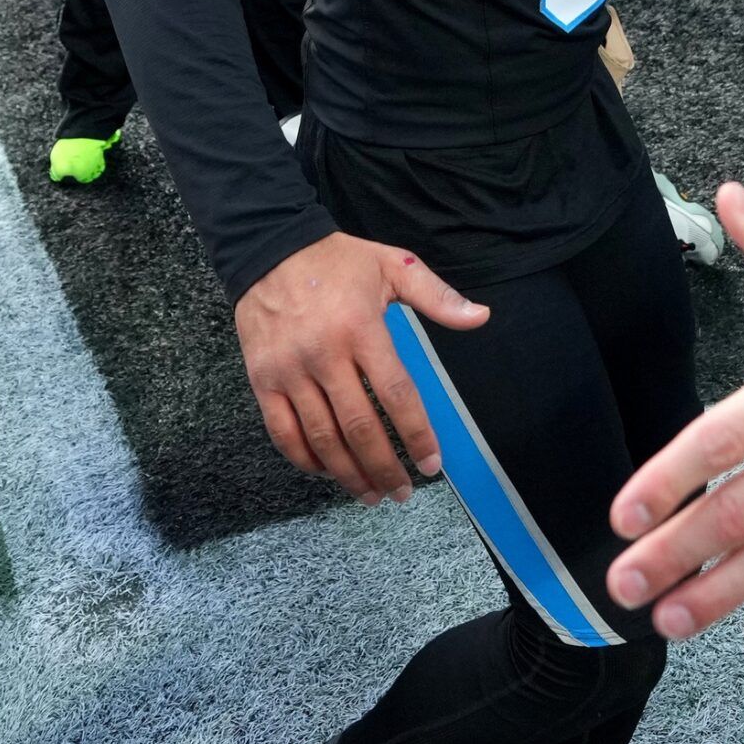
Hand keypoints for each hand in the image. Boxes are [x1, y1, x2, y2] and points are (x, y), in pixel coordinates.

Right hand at [236, 231, 490, 504]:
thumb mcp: (394, 265)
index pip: (396, 394)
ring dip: (348, 473)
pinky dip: (305, 458)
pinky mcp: (261, 380)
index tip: (432, 464)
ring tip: (371, 494)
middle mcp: (324, 354)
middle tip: (403, 492)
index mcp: (362, 328)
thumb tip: (482, 317)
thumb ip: (438, 296)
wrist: (266, 248)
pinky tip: (327, 471)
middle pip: (360, 426)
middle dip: (385, 467)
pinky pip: (282, 431)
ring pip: (322, 437)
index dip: (416, 434)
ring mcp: (289, 371)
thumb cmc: (338, 260)